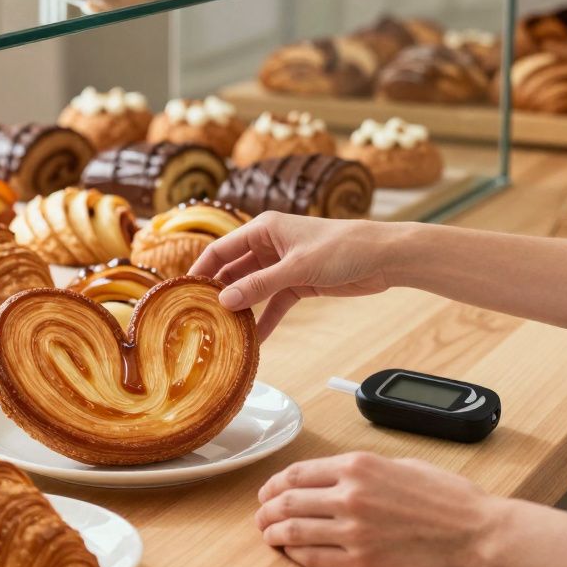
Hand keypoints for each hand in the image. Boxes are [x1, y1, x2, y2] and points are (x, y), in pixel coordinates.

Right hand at [189, 213, 403, 339]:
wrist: (383, 257)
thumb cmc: (342, 248)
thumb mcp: (296, 268)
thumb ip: (260, 285)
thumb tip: (224, 300)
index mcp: (263, 228)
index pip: (221, 249)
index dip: (201, 269)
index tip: (183, 292)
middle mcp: (270, 244)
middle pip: (234, 270)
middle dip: (219, 292)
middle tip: (200, 317)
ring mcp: (283, 265)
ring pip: (253, 289)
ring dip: (241, 308)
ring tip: (223, 331)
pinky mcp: (299, 283)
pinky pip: (274, 303)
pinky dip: (266, 319)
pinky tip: (255, 339)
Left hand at [255, 452, 500, 566]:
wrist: (477, 533)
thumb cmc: (449, 499)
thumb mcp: (403, 464)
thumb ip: (366, 469)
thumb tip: (339, 474)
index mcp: (359, 466)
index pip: (298, 473)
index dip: (275, 484)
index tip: (268, 491)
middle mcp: (350, 495)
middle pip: (288, 501)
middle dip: (267, 509)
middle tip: (261, 516)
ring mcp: (353, 531)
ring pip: (294, 530)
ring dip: (274, 533)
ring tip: (268, 535)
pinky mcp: (361, 562)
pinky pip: (314, 558)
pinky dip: (296, 555)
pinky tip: (292, 553)